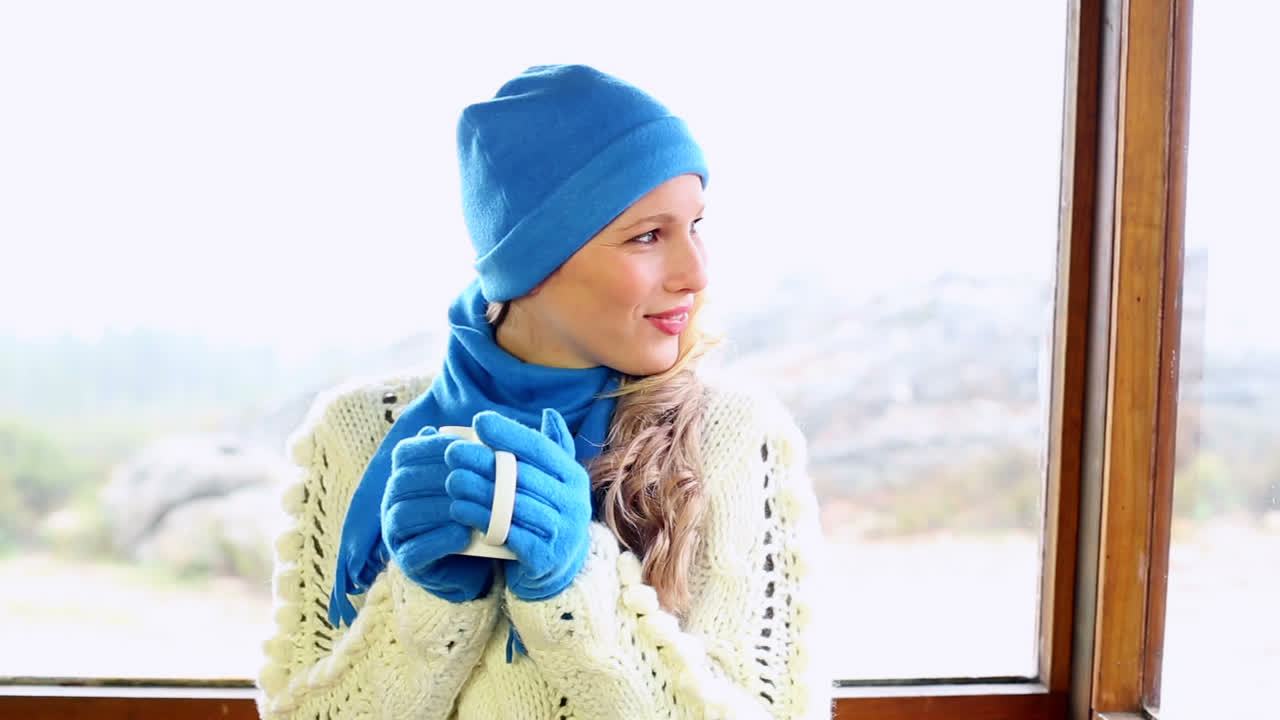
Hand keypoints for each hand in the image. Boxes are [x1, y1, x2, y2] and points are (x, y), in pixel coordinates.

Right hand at [381, 427, 493, 601]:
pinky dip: (439, 540)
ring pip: (406, 514)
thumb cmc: (471, 510)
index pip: (406, 453)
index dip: (433, 447)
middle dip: (441, 475)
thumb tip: (456, 428)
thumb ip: (462, 455)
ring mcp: (395, 534)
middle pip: (404, 482)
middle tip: (475, 475)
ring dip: (440, 508)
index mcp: (403, 476)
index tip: (464, 446)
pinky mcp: (406, 563)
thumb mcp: (469, 479)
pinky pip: (415, 550)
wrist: (475, 560)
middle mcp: (391, 502)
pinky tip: (464, 535)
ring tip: (471, 506)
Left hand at [444, 409, 591, 601]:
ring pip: (512, 505)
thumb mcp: (555, 481)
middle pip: (521, 476)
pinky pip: (508, 533)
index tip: (479, 420)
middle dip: (483, 462)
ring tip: (450, 481)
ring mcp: (561, 531)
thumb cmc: (546, 514)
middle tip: (452, 452)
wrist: (557, 570)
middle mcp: (573, 502)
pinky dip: (480, 520)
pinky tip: (458, 510)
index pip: (540, 448)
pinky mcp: (544, 556)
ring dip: (477, 491)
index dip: (509, 432)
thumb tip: (548, 413)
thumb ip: (551, 449)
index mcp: (573, 477)